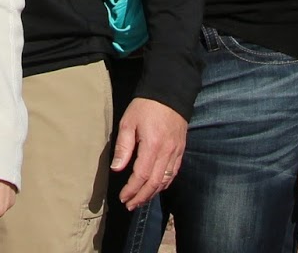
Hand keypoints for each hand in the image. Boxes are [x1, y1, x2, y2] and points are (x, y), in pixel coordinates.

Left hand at [110, 95, 187, 212]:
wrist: (170, 91)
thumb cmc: (146, 105)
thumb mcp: (128, 121)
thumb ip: (123, 146)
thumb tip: (116, 168)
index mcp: (152, 145)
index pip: (141, 175)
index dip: (131, 189)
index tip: (122, 197)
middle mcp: (166, 152)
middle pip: (154, 183)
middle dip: (141, 197)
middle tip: (130, 205)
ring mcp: (176, 152)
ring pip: (165, 181)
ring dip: (152, 193)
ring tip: (140, 200)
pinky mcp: (181, 150)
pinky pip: (174, 173)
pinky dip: (164, 184)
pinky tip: (156, 187)